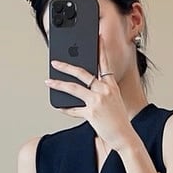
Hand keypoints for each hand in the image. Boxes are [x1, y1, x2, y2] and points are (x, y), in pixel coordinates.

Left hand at [46, 38, 135, 152]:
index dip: (101, 49)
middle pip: (82, 73)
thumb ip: (102, 91)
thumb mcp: (114, 100)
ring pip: (73, 88)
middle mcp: (104, 90)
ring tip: (49, 81)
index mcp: (111, 85)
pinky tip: (59, 106)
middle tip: (55, 62)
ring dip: (59, 84)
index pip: (104, 63)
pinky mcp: (91, 113)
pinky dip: (66, 108)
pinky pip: (74, 109)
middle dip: (66, 66)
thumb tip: (86, 86)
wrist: (124, 135)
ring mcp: (97, 101)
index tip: (97, 37)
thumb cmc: (119, 119)